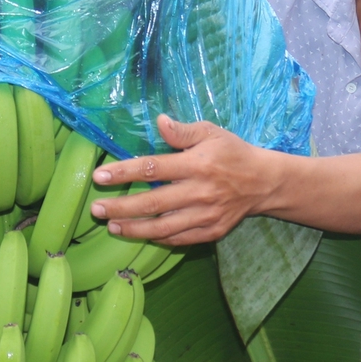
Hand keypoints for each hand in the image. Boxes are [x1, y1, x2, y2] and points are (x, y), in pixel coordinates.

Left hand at [87, 114, 272, 246]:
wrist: (264, 183)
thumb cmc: (233, 153)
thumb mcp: (212, 133)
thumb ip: (183, 131)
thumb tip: (159, 122)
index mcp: (197, 165)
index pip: (153, 169)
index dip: (124, 173)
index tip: (100, 176)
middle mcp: (199, 192)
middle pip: (153, 203)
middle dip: (121, 207)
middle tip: (96, 209)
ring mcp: (205, 215)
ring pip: (163, 227)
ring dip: (134, 229)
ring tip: (111, 226)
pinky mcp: (211, 232)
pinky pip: (179, 239)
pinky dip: (158, 239)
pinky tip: (139, 235)